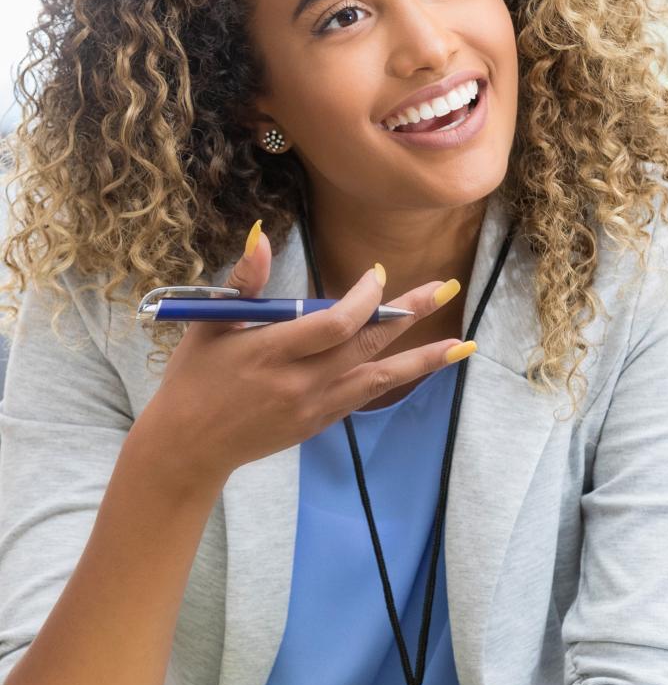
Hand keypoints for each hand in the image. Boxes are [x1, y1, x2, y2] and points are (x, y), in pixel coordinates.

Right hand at [131, 222, 470, 492]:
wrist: (187, 447)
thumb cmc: (194, 378)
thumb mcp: (210, 324)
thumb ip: (244, 282)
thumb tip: (263, 236)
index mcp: (270, 351)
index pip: (334, 322)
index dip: (364, 298)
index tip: (379, 275)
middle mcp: (299, 382)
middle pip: (367, 344)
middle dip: (409, 314)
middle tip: (447, 287)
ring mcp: (314, 406)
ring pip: (380, 377)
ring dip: (423, 359)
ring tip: (463, 345)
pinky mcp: (320, 423)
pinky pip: (366, 395)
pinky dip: (397, 378)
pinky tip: (425, 365)